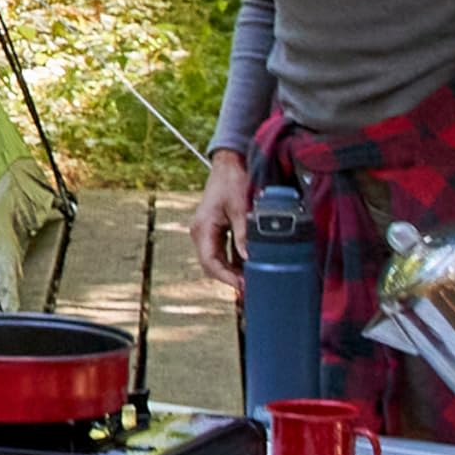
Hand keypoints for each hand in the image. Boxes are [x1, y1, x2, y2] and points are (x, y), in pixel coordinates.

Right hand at [191, 151, 252, 294]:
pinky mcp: (218, 229)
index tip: (243, 288)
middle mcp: (202, 232)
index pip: (210, 263)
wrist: (230, 163)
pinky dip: (236, 261)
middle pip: (213, 265)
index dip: (226, 278)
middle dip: (230, 279)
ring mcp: (209, 231)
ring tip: (253, 282)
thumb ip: (244, 234)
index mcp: (203, 228)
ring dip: (234, 272)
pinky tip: (251, 268)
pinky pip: (224, 251)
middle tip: (251, 291)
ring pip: (219, 260)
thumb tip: (249, 260)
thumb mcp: (240, 208)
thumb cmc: (232, 181)